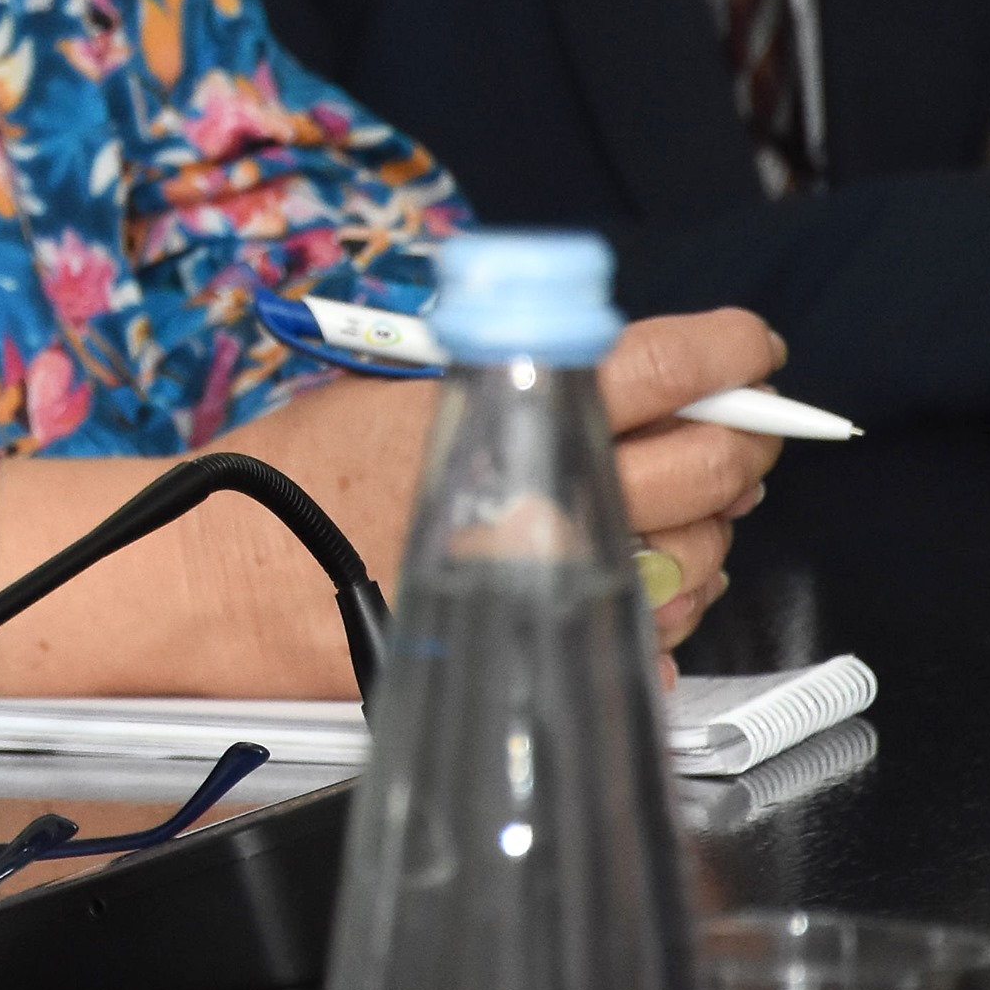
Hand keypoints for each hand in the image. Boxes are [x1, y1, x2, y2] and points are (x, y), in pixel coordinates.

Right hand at [0, 308, 785, 694]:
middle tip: (735, 422)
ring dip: (713, 520)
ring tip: (684, 497)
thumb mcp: (402, 382)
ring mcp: (559, 580)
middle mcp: (550, 496)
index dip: (731, 351)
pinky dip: (669, 595)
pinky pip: (659, 628)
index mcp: (511, 409)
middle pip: (712, 463)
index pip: (668, 366)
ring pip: (703, 552)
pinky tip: (639, 566)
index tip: (753, 346)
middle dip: (743, 436)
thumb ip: (513, 372)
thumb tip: (620, 371)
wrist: (237, 575)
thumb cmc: (304, 470)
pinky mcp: (547, 643)